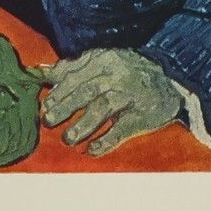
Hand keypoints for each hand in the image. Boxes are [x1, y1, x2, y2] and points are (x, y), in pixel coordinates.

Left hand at [42, 47, 183, 154]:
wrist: (170, 79)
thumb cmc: (127, 71)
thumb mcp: (101, 61)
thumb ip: (72, 68)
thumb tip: (39, 73)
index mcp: (102, 60)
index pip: (75, 76)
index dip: (58, 92)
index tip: (45, 106)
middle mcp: (116, 75)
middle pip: (86, 91)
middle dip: (64, 107)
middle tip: (48, 121)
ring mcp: (130, 95)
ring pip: (103, 109)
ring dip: (82, 125)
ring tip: (67, 139)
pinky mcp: (143, 115)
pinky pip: (122, 129)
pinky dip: (106, 141)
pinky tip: (91, 150)